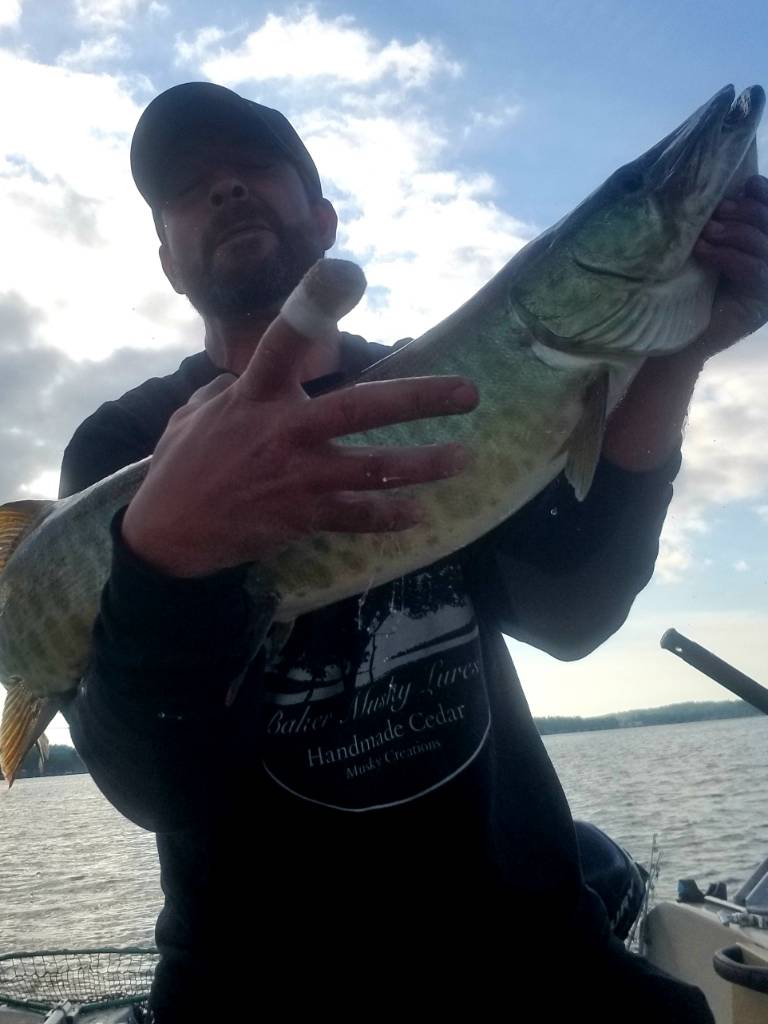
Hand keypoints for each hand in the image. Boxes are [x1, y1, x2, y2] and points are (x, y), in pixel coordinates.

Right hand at [122, 316, 477, 577]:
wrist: (167, 534)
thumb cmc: (183, 465)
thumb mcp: (199, 412)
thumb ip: (235, 387)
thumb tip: (254, 373)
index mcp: (255, 395)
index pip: (286, 336)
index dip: (317, 302)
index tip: (350, 274)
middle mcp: (283, 431)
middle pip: (360, 409)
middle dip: (418, 399)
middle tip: (467, 393)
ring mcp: (297, 477)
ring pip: (373, 469)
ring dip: (423, 464)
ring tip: (464, 456)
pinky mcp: (301, 517)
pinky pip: (357, 517)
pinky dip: (389, 516)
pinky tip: (418, 513)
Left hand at [692, 174, 767, 359]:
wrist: (677, 337)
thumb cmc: (685, 290)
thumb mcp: (703, 250)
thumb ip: (715, 226)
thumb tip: (714, 193)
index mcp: (760, 247)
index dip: (764, 197)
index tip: (748, 183)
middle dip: (748, 213)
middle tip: (718, 210)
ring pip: (764, 247)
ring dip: (735, 233)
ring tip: (706, 231)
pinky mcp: (762, 305)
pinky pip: (754, 271)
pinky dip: (728, 256)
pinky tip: (704, 250)